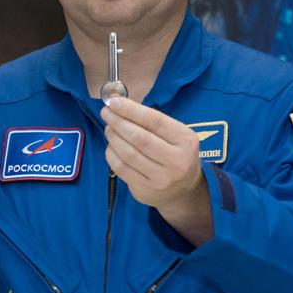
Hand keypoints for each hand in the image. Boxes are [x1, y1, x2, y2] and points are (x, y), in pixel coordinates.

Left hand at [101, 97, 213, 245]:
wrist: (183, 190)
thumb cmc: (175, 154)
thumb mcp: (175, 135)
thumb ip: (152, 122)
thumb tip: (119, 105)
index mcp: (185, 141)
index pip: (155, 121)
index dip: (131, 110)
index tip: (114, 102)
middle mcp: (176, 161)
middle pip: (139, 138)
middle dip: (118, 122)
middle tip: (106, 113)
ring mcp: (161, 179)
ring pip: (128, 154)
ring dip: (113, 137)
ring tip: (108, 128)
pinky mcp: (145, 191)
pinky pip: (122, 169)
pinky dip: (111, 154)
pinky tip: (110, 146)